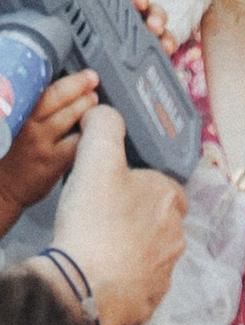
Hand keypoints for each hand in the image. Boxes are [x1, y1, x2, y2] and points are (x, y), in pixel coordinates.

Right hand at [0, 71, 97, 227]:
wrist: (1, 187)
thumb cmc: (8, 153)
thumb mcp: (14, 121)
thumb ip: (32, 106)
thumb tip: (60, 92)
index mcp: (16, 107)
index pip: (44, 86)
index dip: (68, 80)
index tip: (83, 75)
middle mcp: (26, 122)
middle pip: (58, 98)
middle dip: (80, 86)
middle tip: (93, 81)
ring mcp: (40, 143)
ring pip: (68, 119)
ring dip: (86, 108)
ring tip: (95, 101)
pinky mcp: (52, 163)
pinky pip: (76, 146)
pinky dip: (88, 138)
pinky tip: (95, 134)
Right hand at [47, 108, 186, 324]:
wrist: (87, 286)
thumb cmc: (95, 222)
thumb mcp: (97, 154)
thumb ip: (106, 124)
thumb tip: (107, 115)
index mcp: (169, 199)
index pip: (166, 183)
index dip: (142, 180)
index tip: (120, 183)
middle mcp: (176, 237)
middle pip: (161, 218)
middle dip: (139, 213)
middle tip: (107, 210)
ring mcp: (166, 272)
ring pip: (153, 249)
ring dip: (134, 243)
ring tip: (104, 239)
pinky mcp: (152, 299)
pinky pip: (142, 280)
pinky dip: (127, 272)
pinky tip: (106, 267)